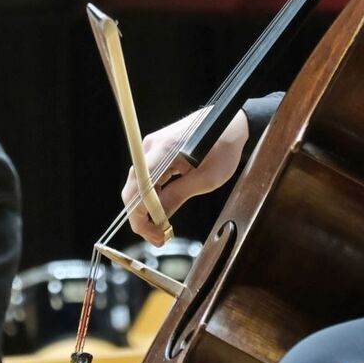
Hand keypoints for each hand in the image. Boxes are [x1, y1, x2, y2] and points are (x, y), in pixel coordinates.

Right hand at [121, 107, 248, 245]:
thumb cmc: (223, 148)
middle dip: (141, 217)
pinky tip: (160, 210)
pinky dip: (149, 196)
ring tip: (161, 229)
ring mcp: (151, 146)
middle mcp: (150, 146)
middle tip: (159, 238)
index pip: (138, 189)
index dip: (141, 217)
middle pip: (132, 188)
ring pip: (136, 184)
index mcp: (164, 151)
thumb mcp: (206, 179)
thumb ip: (178, 196)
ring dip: (145, 208)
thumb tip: (158, 219)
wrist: (230, 124)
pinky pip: (145, 177)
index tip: (155, 236)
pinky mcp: (155, 149)